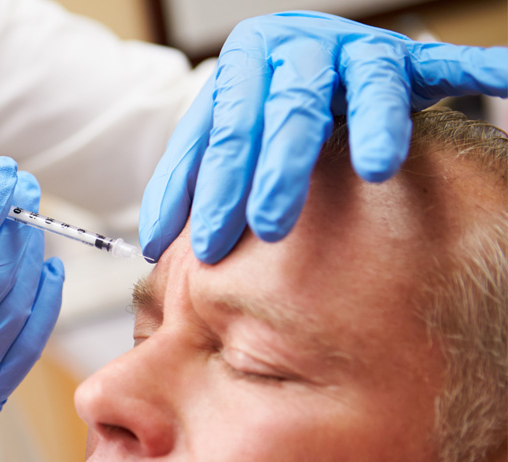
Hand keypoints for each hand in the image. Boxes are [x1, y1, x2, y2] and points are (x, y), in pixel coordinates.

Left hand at [139, 11, 507, 262]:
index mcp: (243, 68)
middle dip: (277, 170)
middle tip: (268, 228)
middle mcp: (298, 52)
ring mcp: (353, 52)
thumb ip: (183, 183)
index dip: (212, 189)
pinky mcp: (406, 58)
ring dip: (373, 124)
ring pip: (365, 83)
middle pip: (287, 109)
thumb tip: (150, 245)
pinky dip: (482, 69)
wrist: (292, 56)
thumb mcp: (212, 139)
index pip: (224, 131)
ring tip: (378, 167)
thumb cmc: (250, 112)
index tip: (204, 246)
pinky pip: (447, 64)